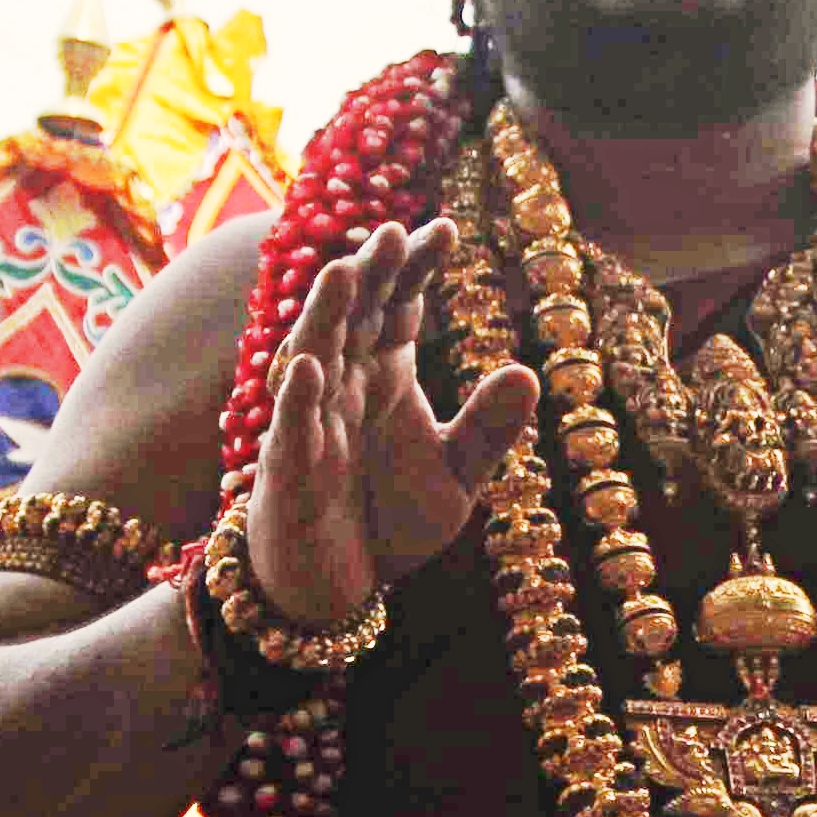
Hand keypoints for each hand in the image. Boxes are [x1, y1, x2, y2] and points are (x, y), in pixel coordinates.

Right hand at [238, 221, 537, 635]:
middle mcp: (344, 384)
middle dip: (371, 274)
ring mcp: (312, 422)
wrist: (334, 587)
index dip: (418, 268)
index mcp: (385, 374)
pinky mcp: (289, 470)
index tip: (447, 229)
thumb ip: (487, 428)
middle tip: (393, 231)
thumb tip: (527, 373)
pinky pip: (291, 428)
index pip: (401, 305)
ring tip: (343, 273)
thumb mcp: (455, 476)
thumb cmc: (388, 520)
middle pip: (355, 315)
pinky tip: (308, 367)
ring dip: (326, 317)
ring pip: (315, 356)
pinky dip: (297, 399)